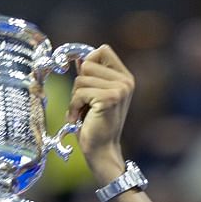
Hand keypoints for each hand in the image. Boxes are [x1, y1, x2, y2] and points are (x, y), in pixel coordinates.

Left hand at [67, 46, 134, 182]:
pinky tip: (79, 118)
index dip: (88, 62)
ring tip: (83, 112)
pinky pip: (80, 91)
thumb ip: (91, 75)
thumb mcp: (94, 94)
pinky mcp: (110, 98)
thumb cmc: (95, 124)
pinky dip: (74, 106)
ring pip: (81, 78)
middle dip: (79, 84)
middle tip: (84, 104)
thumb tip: (78, 58)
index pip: (102, 50)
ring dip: (75, 97)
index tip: (86, 84)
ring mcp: (120, 89)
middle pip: (88, 63)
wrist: (101, 150)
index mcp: (125, 77)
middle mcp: (126, 81)